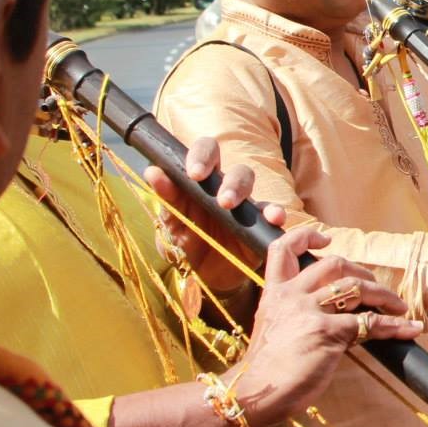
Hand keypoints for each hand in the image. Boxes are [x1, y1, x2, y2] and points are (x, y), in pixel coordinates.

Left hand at [147, 136, 274, 295]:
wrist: (208, 274)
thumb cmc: (191, 241)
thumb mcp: (174, 223)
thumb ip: (167, 197)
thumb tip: (152, 171)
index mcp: (203, 181)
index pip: (207, 152)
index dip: (203, 155)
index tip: (194, 174)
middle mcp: (227, 188)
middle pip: (236, 169)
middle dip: (230, 180)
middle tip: (221, 200)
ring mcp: (247, 205)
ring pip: (251, 185)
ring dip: (242, 190)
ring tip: (231, 206)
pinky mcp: (261, 225)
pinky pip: (271, 213)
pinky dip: (275, 213)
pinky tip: (274, 218)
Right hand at [231, 225, 423, 426]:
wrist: (254, 393)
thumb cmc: (266, 369)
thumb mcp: (275, 328)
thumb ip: (297, 312)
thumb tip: (336, 311)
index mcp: (274, 293)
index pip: (283, 249)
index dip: (306, 237)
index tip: (326, 238)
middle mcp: (291, 296)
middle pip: (333, 264)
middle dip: (362, 272)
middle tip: (375, 287)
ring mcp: (309, 312)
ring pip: (356, 288)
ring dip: (384, 295)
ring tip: (398, 307)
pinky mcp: (327, 332)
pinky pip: (370, 323)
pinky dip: (395, 326)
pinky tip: (410, 329)